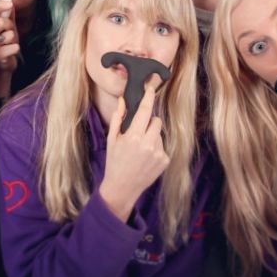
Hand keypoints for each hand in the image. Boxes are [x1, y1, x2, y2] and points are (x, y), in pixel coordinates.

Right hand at [0, 0, 19, 97]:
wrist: (3, 64)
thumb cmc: (5, 42)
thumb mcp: (8, 26)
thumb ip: (8, 14)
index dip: (0, 5)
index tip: (10, 4)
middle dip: (9, 25)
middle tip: (10, 31)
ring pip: (7, 34)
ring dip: (13, 38)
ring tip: (9, 43)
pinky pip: (14, 47)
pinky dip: (15, 48)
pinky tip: (11, 51)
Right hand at [99, 87, 169, 222]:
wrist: (122, 187)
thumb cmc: (114, 162)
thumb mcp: (112, 139)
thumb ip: (118, 118)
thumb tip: (123, 101)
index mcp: (133, 136)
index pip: (145, 111)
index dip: (148, 97)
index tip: (151, 88)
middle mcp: (148, 144)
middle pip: (156, 120)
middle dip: (149, 121)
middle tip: (138, 131)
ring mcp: (158, 153)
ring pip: (159, 133)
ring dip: (151, 136)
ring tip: (140, 149)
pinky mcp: (165, 160)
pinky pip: (162, 145)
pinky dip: (155, 147)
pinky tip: (146, 157)